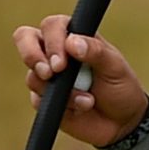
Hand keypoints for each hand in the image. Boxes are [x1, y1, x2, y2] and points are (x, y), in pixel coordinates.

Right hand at [13, 15, 148, 148]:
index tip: (63, 62)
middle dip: (31, 55)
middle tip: (49, 74)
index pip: (51, 26)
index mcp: (73, 37)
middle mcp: (56, 53)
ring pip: (32, 76)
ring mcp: (48, 77)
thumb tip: (72, 42)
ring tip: (87, 100)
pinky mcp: (45, 100)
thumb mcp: (115, 67)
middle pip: (25, 39)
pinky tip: (81, 109)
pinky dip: (63, 107)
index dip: (52, 41)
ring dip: (61, 91)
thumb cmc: (121, 87)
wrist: (123, 123)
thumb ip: (95, 51)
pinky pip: (38, 101)